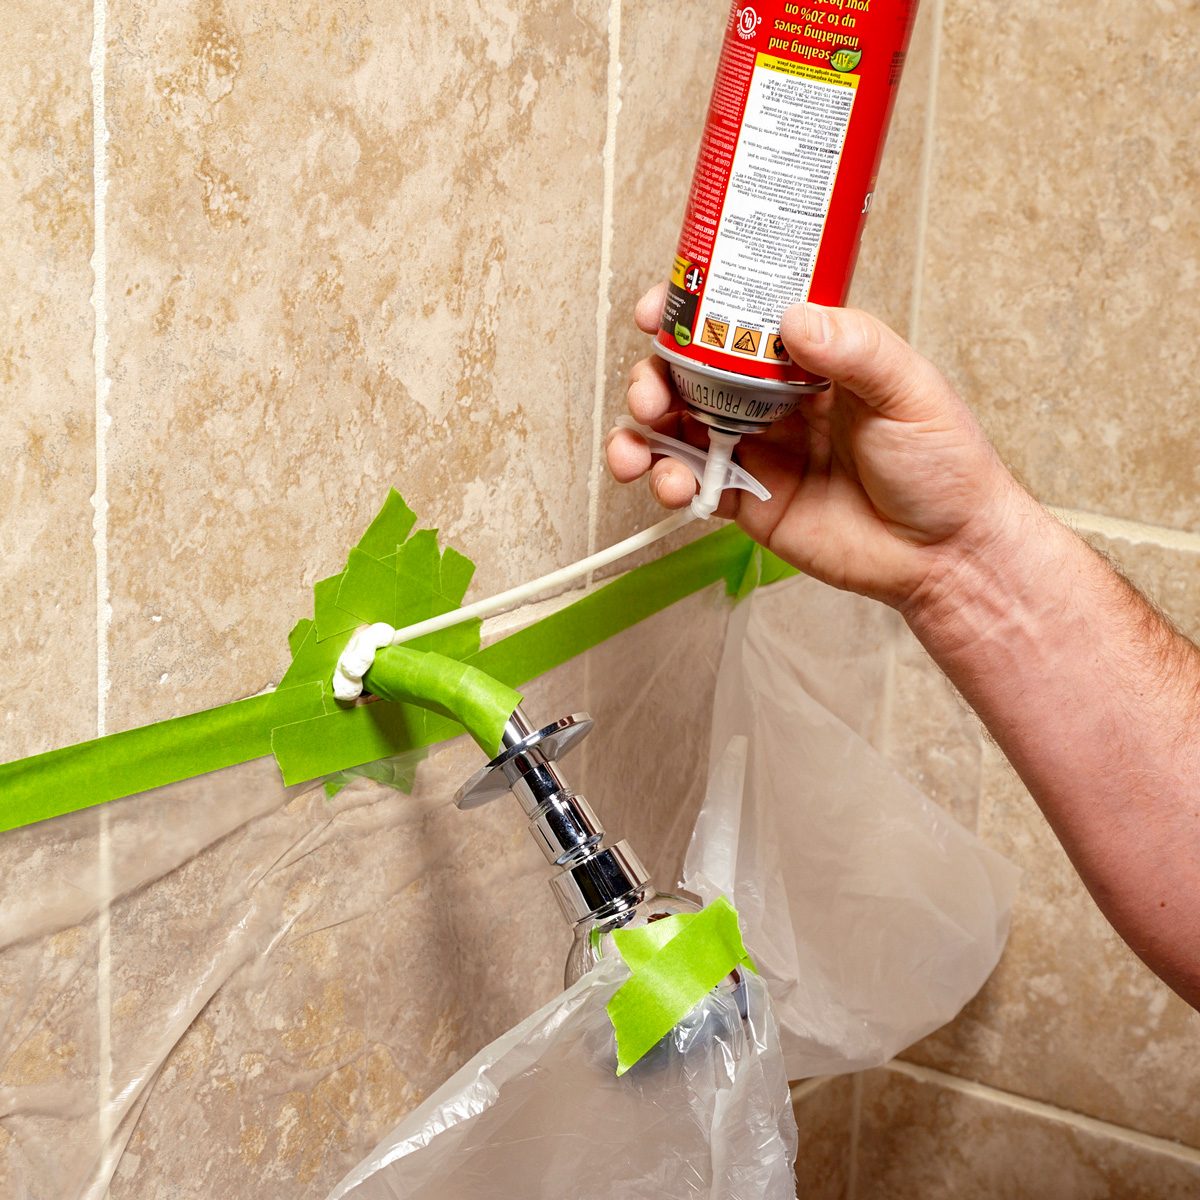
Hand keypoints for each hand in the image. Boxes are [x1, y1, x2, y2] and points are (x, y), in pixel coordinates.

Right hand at [606, 283, 1028, 612]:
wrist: (945, 554)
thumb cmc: (944, 465)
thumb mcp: (910, 391)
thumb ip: (856, 349)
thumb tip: (792, 318)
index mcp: (809, 359)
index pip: (737, 321)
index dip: (690, 312)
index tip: (657, 311)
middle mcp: (773, 400)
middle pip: (690, 374)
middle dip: (653, 377)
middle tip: (650, 392)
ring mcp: (757, 450)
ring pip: (678, 429)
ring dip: (644, 433)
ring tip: (638, 451)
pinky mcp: (748, 502)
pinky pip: (692, 485)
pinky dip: (667, 483)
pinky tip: (673, 486)